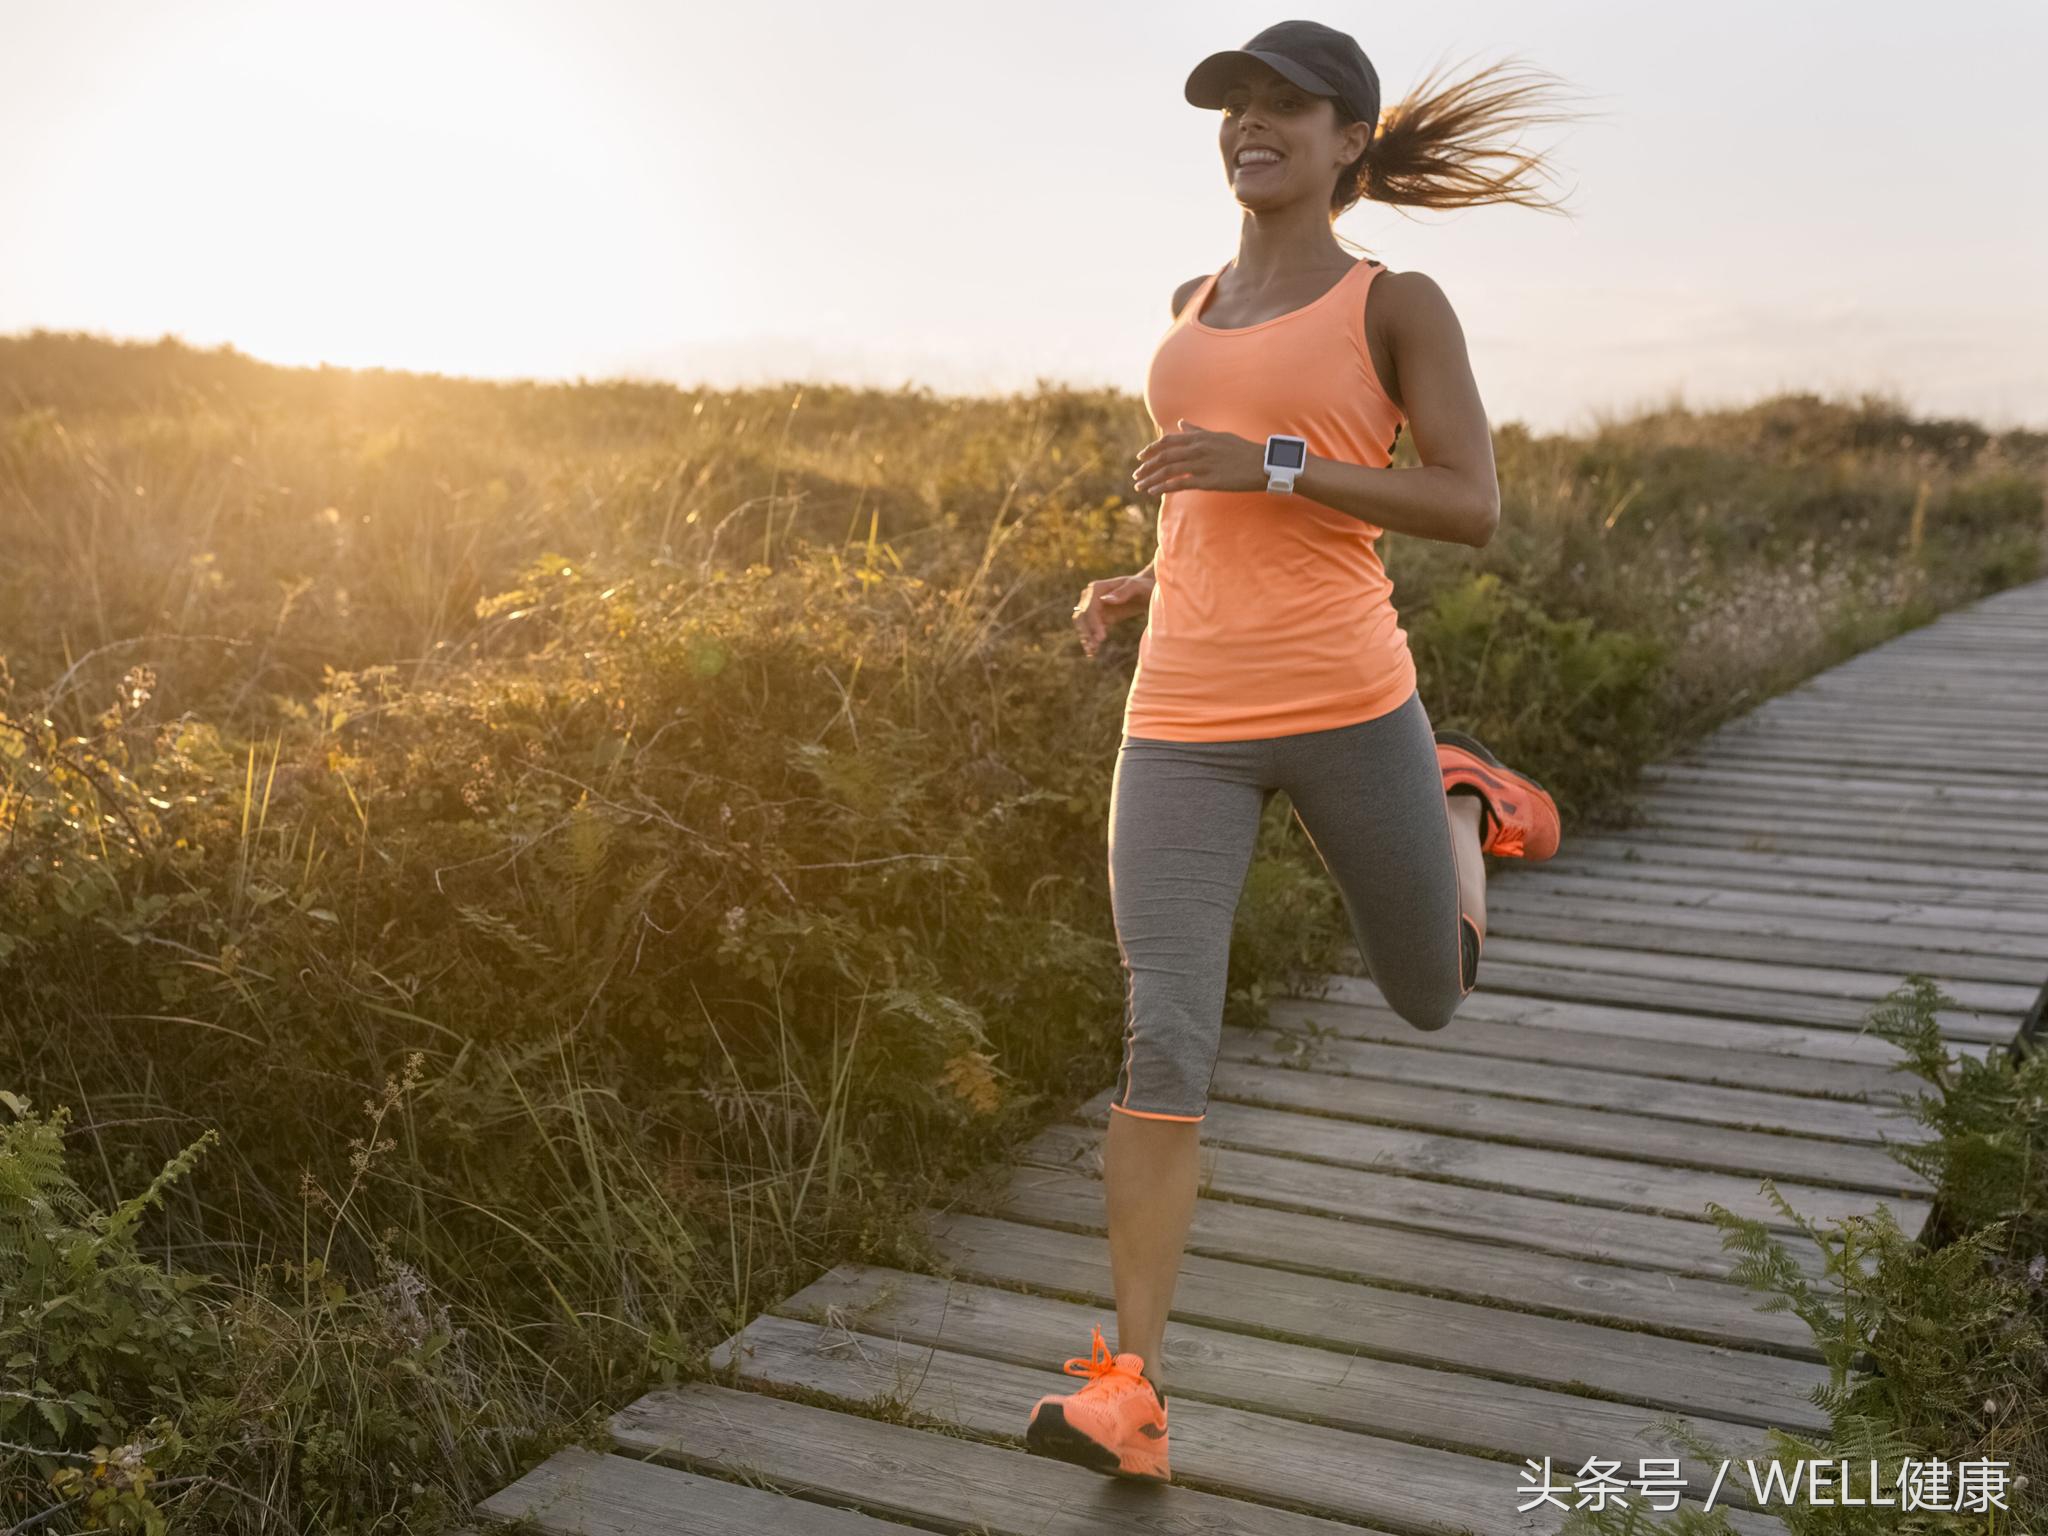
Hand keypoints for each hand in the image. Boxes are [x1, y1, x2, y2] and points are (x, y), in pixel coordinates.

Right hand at [1072, 570, 1154, 659]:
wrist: (1146, 591)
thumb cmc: (1143, 586)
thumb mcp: (1137, 587)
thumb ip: (1123, 593)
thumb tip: (1105, 600)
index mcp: (1097, 588)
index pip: (1090, 608)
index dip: (1093, 624)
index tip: (1101, 638)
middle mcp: (1090, 596)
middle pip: (1082, 617)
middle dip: (1086, 633)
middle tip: (1094, 648)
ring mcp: (1092, 607)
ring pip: (1082, 625)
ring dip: (1086, 638)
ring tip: (1091, 652)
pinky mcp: (1098, 618)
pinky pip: (1090, 630)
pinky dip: (1090, 640)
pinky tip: (1092, 652)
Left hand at [1133, 418, 1270, 496]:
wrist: (1262, 465)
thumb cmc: (1242, 451)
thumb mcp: (1219, 436)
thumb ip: (1197, 431)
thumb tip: (1182, 424)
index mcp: (1200, 438)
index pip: (1168, 441)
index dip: (1151, 450)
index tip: (1140, 458)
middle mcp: (1198, 449)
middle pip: (1164, 456)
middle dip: (1147, 466)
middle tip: (1136, 475)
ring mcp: (1202, 464)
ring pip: (1169, 471)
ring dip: (1151, 479)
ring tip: (1140, 486)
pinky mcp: (1208, 481)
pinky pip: (1180, 484)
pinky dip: (1164, 488)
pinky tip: (1153, 493)